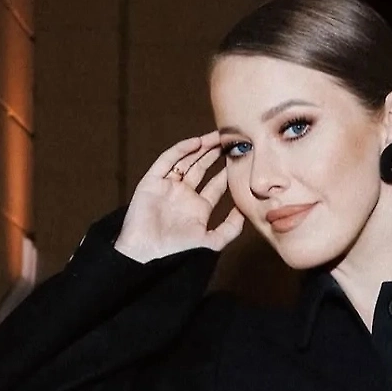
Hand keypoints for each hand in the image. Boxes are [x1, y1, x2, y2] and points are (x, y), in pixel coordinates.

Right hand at [116, 131, 245, 262]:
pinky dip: (180, 151)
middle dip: (215, 155)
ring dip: (201, 148)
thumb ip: (230, 228)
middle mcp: (184, 195)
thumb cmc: (178, 252)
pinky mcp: (152, 181)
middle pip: (202, 168)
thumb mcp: (211, 242)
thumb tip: (244, 211)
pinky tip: (196, 143)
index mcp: (198, 209)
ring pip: (186, 161)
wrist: (147, 253)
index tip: (241, 159)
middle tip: (230, 141)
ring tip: (216, 137)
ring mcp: (168, 187)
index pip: (217, 185)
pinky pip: (167, 161)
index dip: (228, 172)